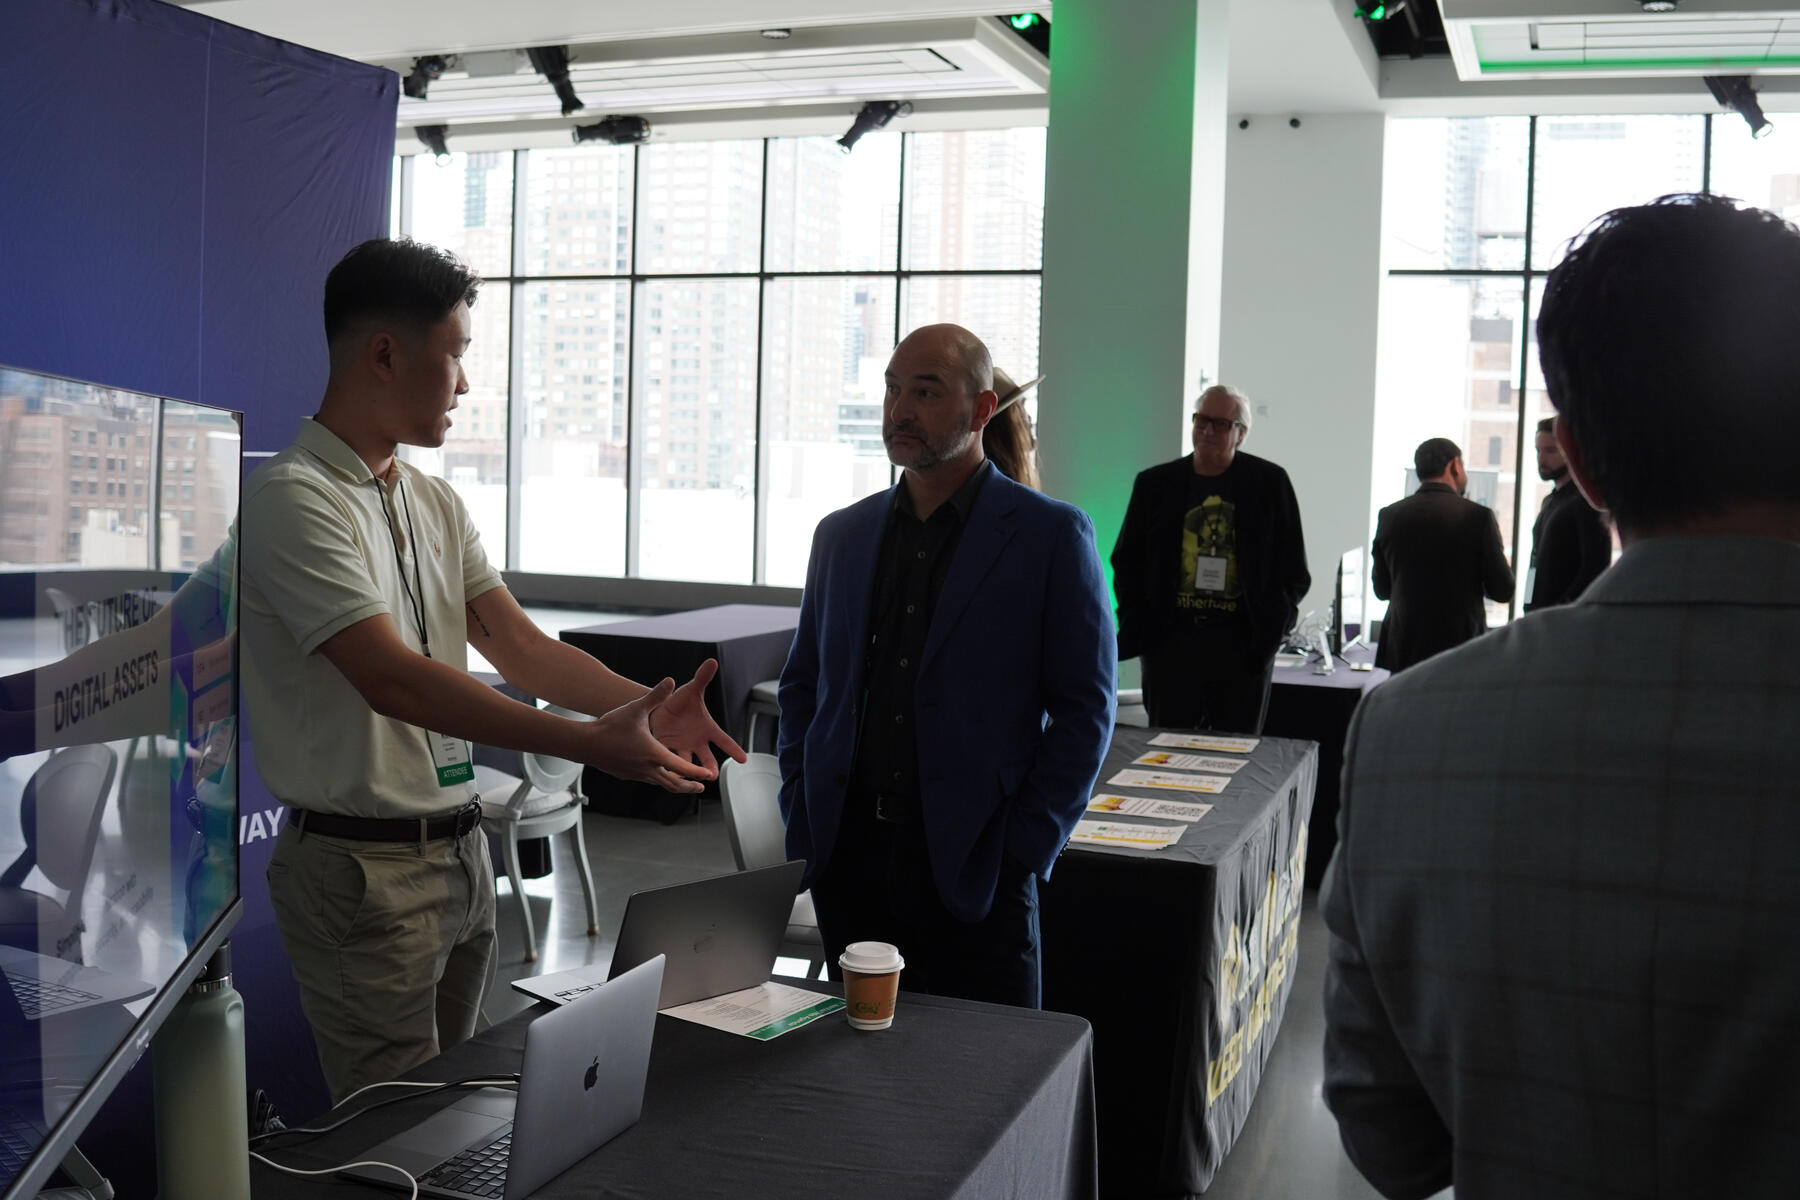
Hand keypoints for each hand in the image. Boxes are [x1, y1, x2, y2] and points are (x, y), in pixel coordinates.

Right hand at [582, 679, 715, 793]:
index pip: (682, 768)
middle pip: (674, 784)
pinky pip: (647, 780)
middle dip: (689, 786)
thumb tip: (671, 681)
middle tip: (701, 787)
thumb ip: (656, 695)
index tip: (708, 777)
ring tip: (684, 782)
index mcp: (654, 754)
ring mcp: (636, 774)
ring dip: (674, 784)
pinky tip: (658, 772)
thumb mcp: (636, 709)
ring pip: (660, 784)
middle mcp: (647, 768)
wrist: (585, 743)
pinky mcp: (627, 775)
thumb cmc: (609, 727)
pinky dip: (658, 779)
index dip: (697, 773)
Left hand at [647, 658, 748, 783]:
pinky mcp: (665, 753)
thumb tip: (712, 661)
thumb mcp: (690, 690)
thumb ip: (702, 678)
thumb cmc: (679, 702)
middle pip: (707, 760)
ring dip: (688, 773)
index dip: (733, 749)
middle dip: (709, 768)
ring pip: (687, 766)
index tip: (743, 759)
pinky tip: (666, 778)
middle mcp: (697, 743)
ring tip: (687, 780)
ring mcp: (682, 750)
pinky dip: (668, 771)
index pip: (724, 740)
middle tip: (712, 774)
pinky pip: (668, 764)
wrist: (658, 710)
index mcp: (707, 729)